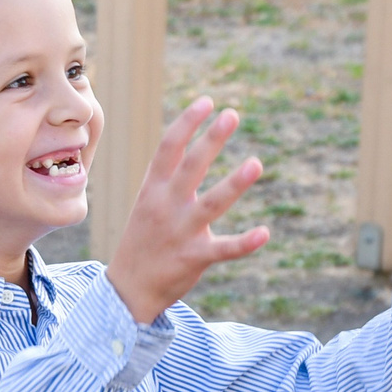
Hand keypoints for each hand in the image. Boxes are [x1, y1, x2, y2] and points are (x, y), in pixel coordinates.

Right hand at [104, 96, 269, 323]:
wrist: (127, 289)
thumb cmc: (143, 240)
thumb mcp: (146, 203)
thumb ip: (168, 178)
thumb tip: (189, 144)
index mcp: (152, 190)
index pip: (168, 149)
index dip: (187, 123)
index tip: (207, 101)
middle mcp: (165, 207)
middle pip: (191, 167)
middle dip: (211, 140)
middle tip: (233, 114)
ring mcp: (180, 232)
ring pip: (211, 204)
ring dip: (234, 184)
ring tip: (256, 163)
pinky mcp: (194, 258)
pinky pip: (223, 249)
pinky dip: (244, 242)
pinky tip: (264, 233)